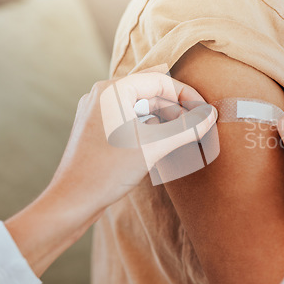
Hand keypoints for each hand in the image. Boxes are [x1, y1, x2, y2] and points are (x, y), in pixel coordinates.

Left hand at [58, 72, 216, 210]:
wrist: (71, 201)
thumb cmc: (106, 172)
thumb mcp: (153, 147)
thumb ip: (186, 129)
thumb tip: (211, 116)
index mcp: (113, 91)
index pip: (161, 81)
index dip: (188, 95)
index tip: (206, 112)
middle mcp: (103, 95)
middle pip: (152, 92)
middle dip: (179, 108)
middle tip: (200, 124)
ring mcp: (99, 111)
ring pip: (143, 106)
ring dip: (167, 118)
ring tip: (187, 134)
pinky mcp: (99, 128)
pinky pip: (132, 119)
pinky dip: (152, 127)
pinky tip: (166, 141)